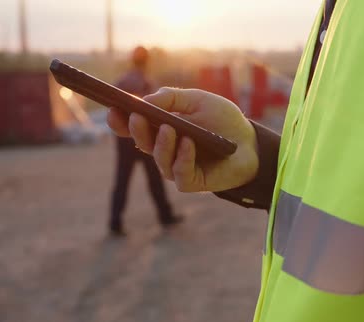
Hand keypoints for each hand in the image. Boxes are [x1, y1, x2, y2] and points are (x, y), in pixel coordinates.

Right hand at [107, 87, 258, 192]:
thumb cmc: (223, 121)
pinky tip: (188, 144)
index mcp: (162, 128)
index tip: (113, 109)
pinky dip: (183, 158)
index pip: (134, 126)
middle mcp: (165, 149)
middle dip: (136, 129)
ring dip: (162, 143)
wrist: (250, 143)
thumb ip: (173, 97)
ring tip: (169, 128)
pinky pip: (180, 173)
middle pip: (142, 142)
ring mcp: (176, 167)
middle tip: (136, 116)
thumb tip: (147, 100)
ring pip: (159, 158)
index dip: (121, 120)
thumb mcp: (198, 100)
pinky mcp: (191, 182)